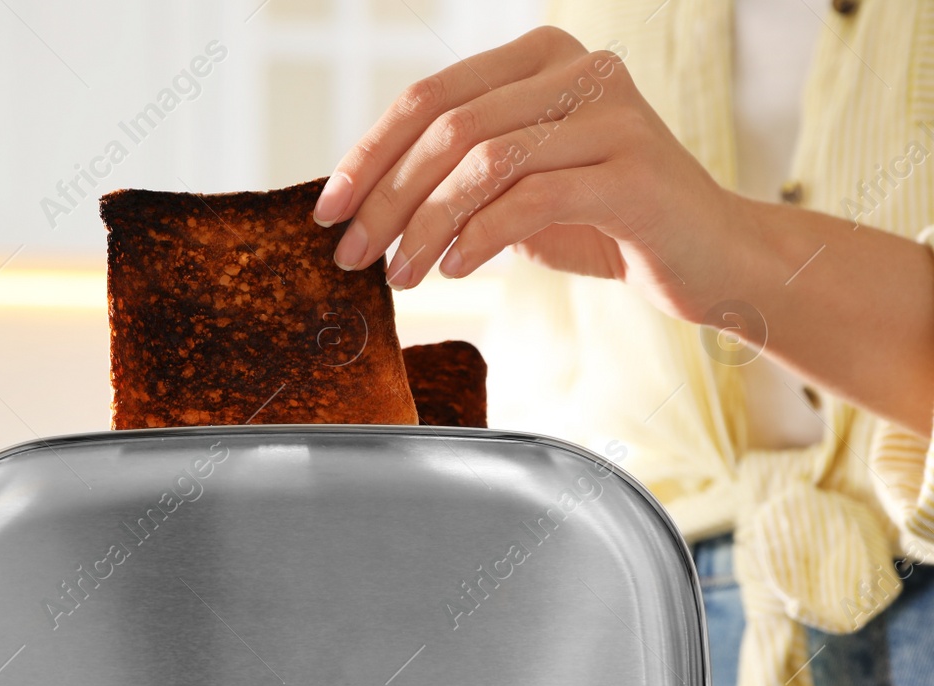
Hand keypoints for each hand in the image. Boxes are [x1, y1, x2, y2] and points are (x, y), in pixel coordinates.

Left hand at [314, 26, 743, 325]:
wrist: (708, 257)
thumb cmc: (602, 222)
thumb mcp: (517, 187)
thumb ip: (456, 177)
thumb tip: (362, 204)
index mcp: (542, 58)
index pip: (430, 97)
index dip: (368, 155)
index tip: (328, 212)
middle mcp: (580, 70)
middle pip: (448, 129)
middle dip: (386, 199)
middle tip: (352, 256)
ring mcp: (614, 116)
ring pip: (484, 164)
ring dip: (425, 228)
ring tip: (401, 276)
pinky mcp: (636, 174)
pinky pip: (531, 200)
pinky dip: (479, 238)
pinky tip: (456, 270)